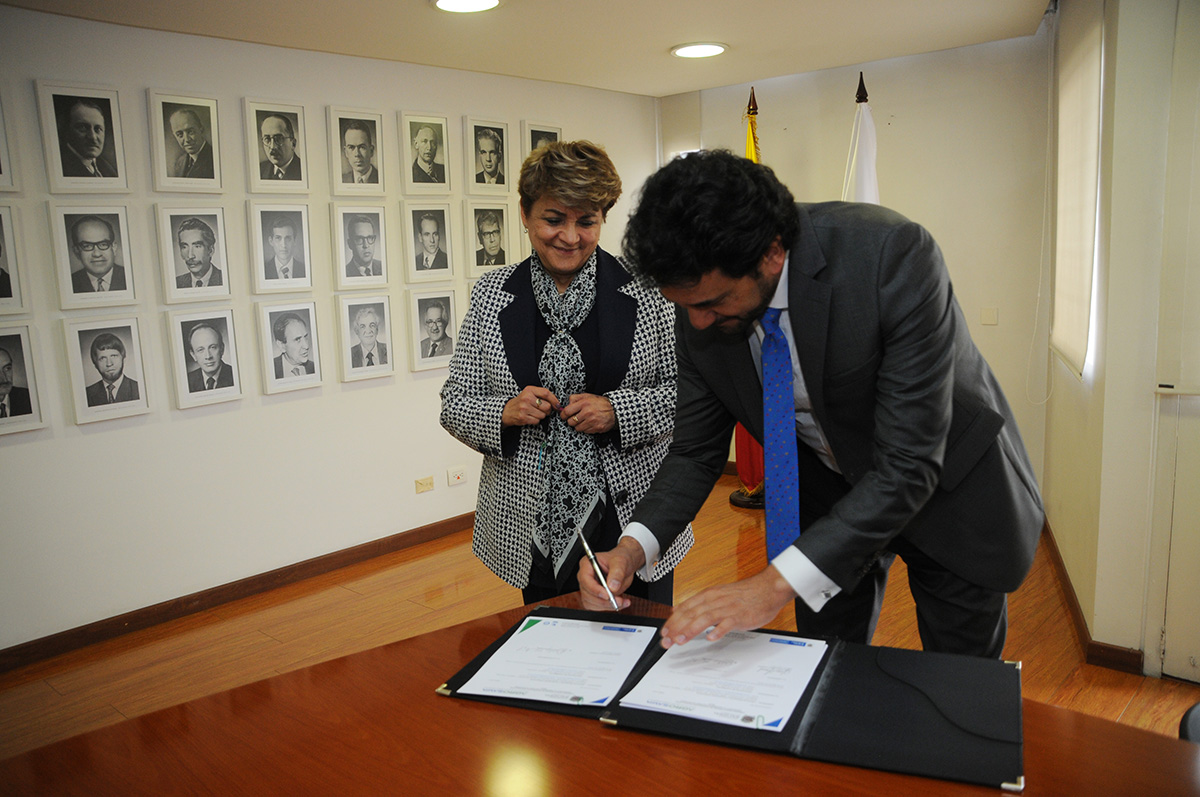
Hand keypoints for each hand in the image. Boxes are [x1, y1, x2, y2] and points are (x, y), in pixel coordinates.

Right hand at [501, 386, 559, 426]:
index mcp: (529, 390)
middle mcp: (527, 398)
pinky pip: (537, 421)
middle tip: (542, 410)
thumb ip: (542, 395)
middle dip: (547, 410)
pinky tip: (530, 417)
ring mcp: (524, 408)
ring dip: (541, 416)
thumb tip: (557, 404)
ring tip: (533, 412)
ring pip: (543, 415)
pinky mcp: (523, 417)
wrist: (506, 411)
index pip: (546, 393)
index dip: (554, 400)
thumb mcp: (529, 393)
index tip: (557, 405)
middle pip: (547, 406)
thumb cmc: (521, 402)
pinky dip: (535, 420)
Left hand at [560, 393, 614, 434]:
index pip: (567, 411)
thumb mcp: (588, 396)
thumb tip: (567, 403)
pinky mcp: (596, 428)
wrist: (615, 410)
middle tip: (575, 418)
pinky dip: (586, 428)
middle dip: (571, 420)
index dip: (563, 415)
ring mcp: (592, 421)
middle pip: (571, 421)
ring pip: (577, 428)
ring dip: (579, 425)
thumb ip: (576, 398)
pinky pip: (585, 431)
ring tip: (584, 420)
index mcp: (584, 403)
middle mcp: (587, 412)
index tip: (563, 416)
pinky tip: (590, 423)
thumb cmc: (600, 403)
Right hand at [578, 536, 645, 610]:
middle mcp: (585, 577)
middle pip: (587, 594)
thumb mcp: (621, 562)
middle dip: (603, 600)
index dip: (595, 589)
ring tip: (622, 601)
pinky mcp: (594, 597)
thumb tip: (612, 586)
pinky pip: (597, 607)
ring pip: (592, 603)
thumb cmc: (619, 560)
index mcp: (587, 565)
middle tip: (618, 600)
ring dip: (607, 605)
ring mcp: (588, 588)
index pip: (585, 579)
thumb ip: (617, 573)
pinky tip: (620, 603)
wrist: (624, 565)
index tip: (607, 594)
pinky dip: (609, 607)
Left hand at [659, 566, 796, 648]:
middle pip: (691, 614)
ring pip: (705, 618)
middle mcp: (715, 600)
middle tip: (666, 641)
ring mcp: (727, 608)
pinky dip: (719, 630)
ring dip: (691, 629)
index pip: (685, 608)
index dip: (672, 621)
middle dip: (676, 628)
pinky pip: (728, 623)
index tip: (664, 632)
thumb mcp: (718, 595)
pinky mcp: (740, 615)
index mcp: (709, 595)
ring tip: (681, 640)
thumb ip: (700, 603)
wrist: (768, 588)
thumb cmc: (745, 594)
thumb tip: (681, 609)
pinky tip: (711, 638)